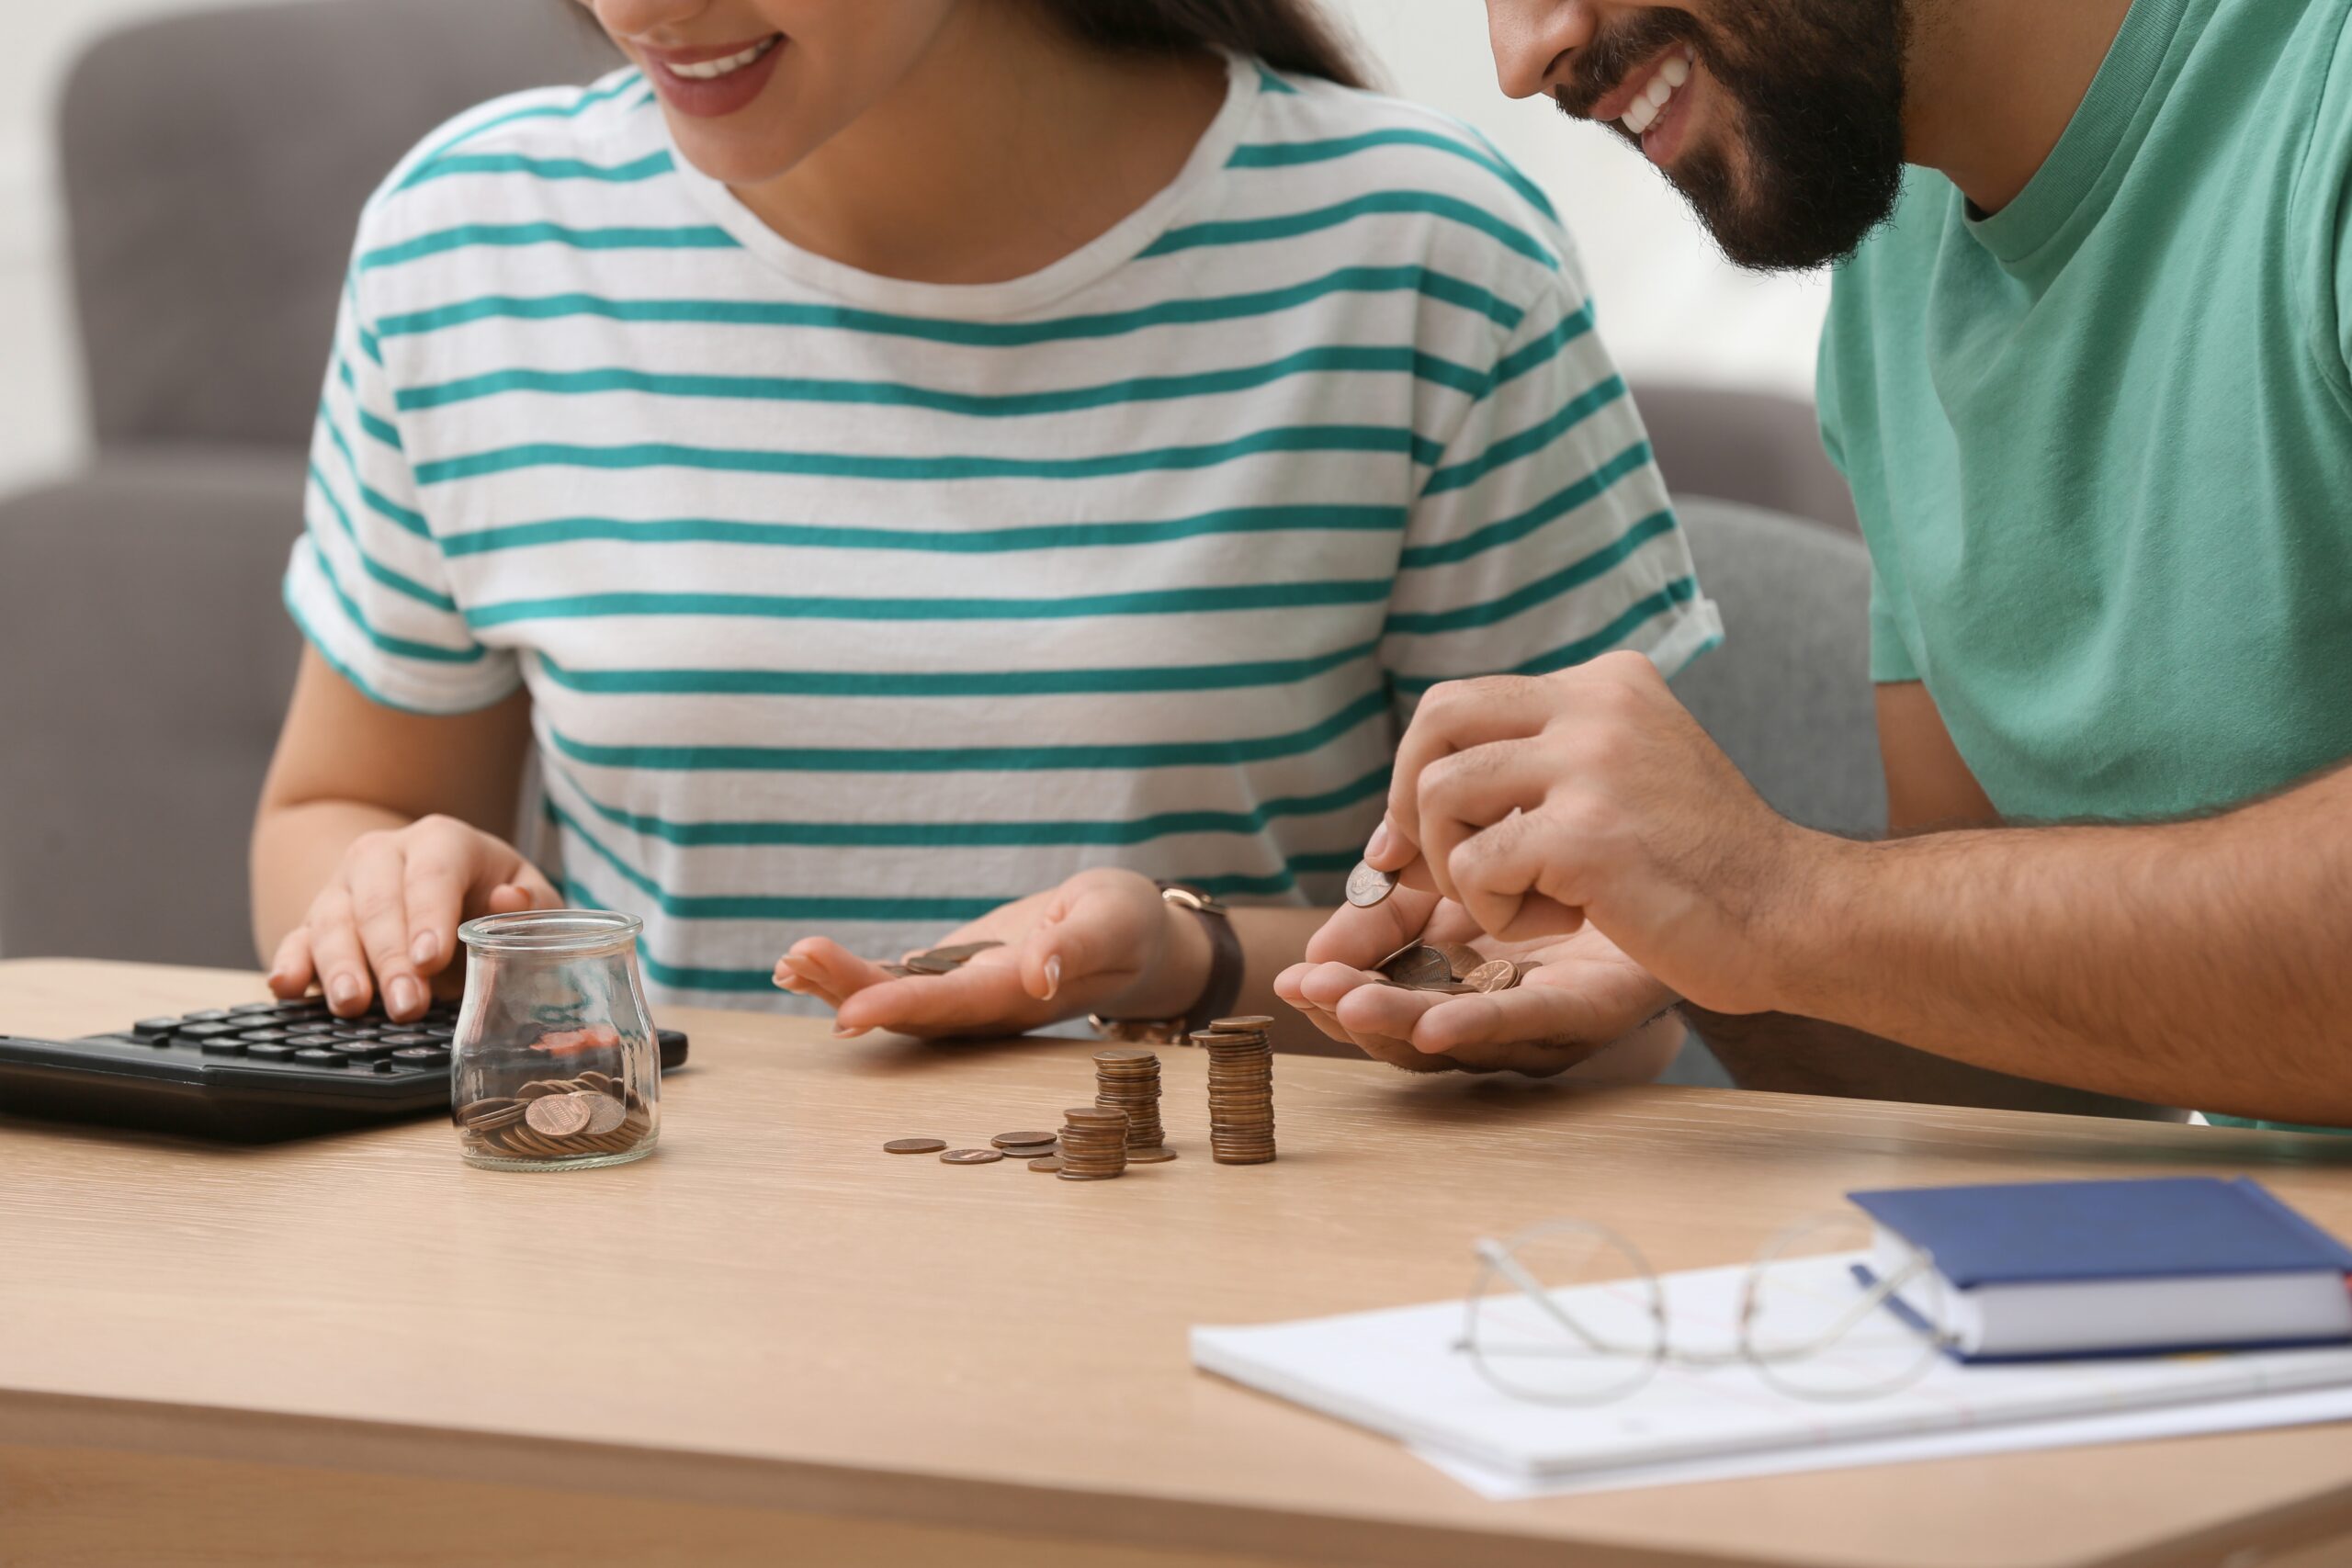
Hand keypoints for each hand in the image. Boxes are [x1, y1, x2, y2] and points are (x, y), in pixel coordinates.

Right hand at [266, 815, 559, 1020]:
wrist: (441, 887)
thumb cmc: (492, 894)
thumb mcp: (525, 894)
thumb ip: (529, 903)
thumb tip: (511, 900)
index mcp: (441, 841)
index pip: (433, 873)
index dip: (430, 915)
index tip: (432, 959)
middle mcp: (382, 855)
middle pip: (377, 902)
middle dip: (391, 957)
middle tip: (408, 1005)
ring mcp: (343, 888)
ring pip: (331, 921)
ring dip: (341, 966)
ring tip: (353, 1005)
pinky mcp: (314, 923)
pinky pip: (295, 941)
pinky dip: (289, 965)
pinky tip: (288, 988)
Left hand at [776, 867, 1208, 1039]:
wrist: (1130, 934)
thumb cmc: (1128, 924)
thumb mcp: (1112, 921)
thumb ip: (1075, 947)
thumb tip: (1035, 975)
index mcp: (1021, 995)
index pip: (952, 1005)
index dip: (899, 1007)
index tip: (847, 1013)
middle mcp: (984, 1006)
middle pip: (908, 1011)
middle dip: (850, 989)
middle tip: (795, 961)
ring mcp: (964, 993)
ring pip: (893, 998)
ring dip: (839, 984)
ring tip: (789, 961)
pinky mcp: (952, 974)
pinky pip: (894, 980)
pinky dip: (850, 973)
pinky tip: (805, 963)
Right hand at [1275, 878, 1676, 1074]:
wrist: (1741, 891)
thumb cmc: (1622, 861)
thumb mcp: (1518, 842)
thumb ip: (1451, 846)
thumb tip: (1380, 854)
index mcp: (1481, 961)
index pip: (1395, 969)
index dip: (1345, 969)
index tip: (1298, 967)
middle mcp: (1508, 993)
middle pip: (1411, 1013)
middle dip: (1351, 1003)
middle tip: (1305, 990)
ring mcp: (1552, 1007)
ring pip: (1456, 1026)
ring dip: (1394, 1020)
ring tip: (1348, 1006)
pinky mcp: (1598, 1008)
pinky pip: (1531, 1020)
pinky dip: (1477, 1027)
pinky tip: (1435, 1024)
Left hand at [1364, 651, 1814, 1016]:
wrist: (1794, 916)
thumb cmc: (1704, 870)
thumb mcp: (1625, 780)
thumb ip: (1536, 772)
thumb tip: (1397, 824)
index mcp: (1607, 683)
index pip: (1464, 701)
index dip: (1421, 770)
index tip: (1418, 836)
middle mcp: (1597, 703)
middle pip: (1437, 722)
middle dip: (1412, 802)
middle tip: (1435, 868)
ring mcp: (1592, 763)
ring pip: (1442, 795)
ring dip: (1459, 868)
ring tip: (1528, 900)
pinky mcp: (1585, 834)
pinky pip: (1474, 869)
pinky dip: (1499, 912)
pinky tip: (1566, 920)